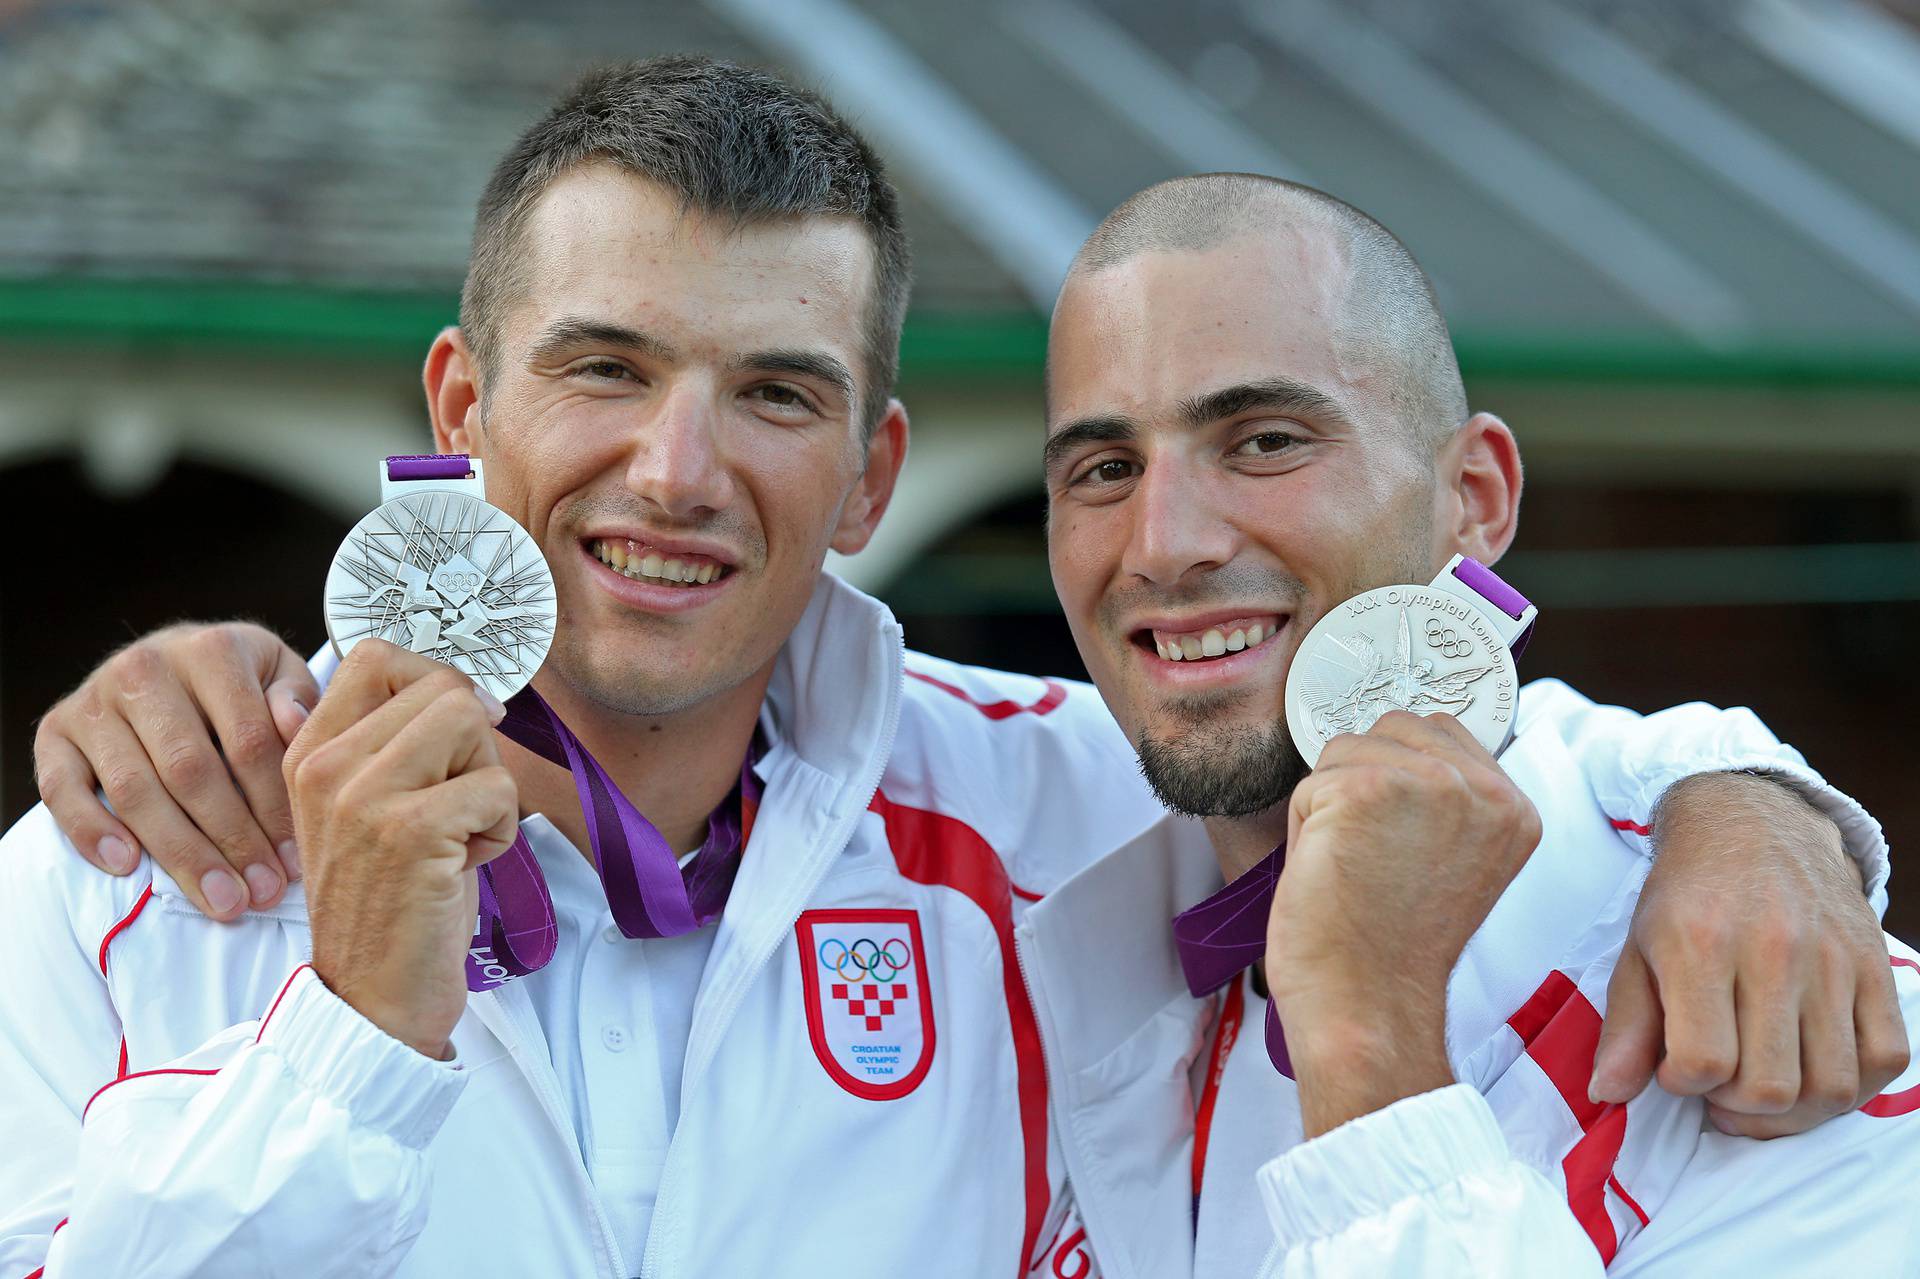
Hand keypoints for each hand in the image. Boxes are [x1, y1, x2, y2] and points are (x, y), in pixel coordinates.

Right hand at [33, 622, 318, 918]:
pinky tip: (127, 867)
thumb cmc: (243, 681)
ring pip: (134, 790)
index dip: (274, 807)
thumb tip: (294, 724)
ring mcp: (94, 702)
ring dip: (180, 854)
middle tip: (261, 893)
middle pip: (191, 771)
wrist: (173, 658)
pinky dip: (90, 831)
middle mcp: (145, 669)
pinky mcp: (55, 731)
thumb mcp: (282, 676)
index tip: (295, 859)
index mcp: (213, 650)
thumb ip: (297, 702)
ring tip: (221, 900)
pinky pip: (62, 789)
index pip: (248, 742)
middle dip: (231, 842)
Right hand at [284, 640, 517, 1058]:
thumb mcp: (371, 809)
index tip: (452, 740)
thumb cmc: (390, 902)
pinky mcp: (409, 831)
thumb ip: (395, 744)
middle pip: (442, 686)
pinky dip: (500, 828)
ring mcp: (363, 796)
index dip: (436, 685)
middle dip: (473, 743)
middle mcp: (325, 765)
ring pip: (470, 721)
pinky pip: (496, 785)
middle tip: (455, 804)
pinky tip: (464, 865)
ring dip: (487, 780)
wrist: (370, 998)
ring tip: (457, 834)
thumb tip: (466, 689)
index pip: (377, 655)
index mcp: (309, 752)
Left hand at [1265, 711, 1541, 1136]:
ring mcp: (1428, 782)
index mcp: (1514, 808)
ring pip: (1346, 749)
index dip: (1400, 776)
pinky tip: (1332, 870)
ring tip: (1354, 866)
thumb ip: (1444, 801)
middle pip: (1394, 728)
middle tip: (1374, 858)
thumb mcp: (1452, 859)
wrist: (1369, 1006)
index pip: (1443, 734)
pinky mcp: (1367, 787)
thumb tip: (1395, 745)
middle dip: (1364, 781)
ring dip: (1331, 803)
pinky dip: (1304, 824)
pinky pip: (1311, 781)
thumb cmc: (1392, 948)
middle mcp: (1483, 789)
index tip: (1395, 838)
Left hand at [1591, 771, 1908, 1136]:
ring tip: (1760, 1084)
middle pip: (1770, 1087)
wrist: (1751, 826)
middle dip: (1735, 1104)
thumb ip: (1625, 1027)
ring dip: (1792, 1110)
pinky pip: (1886, 1058)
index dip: (1683, 1084)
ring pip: (1832, 1086)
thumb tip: (1606, 1094)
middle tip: (1718, 1081)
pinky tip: (1809, 1069)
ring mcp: (1834, 961)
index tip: (1675, 1067)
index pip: (1703, 1061)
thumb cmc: (1687, 895)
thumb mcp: (1638, 949)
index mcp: (1701, 945)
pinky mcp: (1878, 967)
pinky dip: (1852, 1086)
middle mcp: (1774, 952)